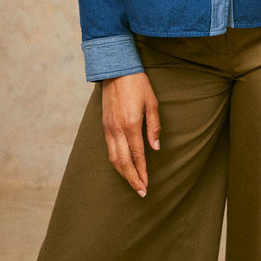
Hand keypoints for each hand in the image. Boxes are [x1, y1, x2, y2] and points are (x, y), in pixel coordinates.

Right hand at [101, 72, 160, 196]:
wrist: (116, 69)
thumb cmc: (137, 84)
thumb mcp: (152, 102)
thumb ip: (154, 126)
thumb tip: (156, 148)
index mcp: (131, 124)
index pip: (137, 156)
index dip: (142, 173)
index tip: (146, 186)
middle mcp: (117, 129)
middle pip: (123, 163)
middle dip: (132, 179)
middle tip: (141, 192)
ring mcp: (109, 128)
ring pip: (113, 158)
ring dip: (123, 173)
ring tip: (132, 183)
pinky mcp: (104, 125)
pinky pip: (109, 149)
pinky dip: (116, 162)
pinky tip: (122, 166)